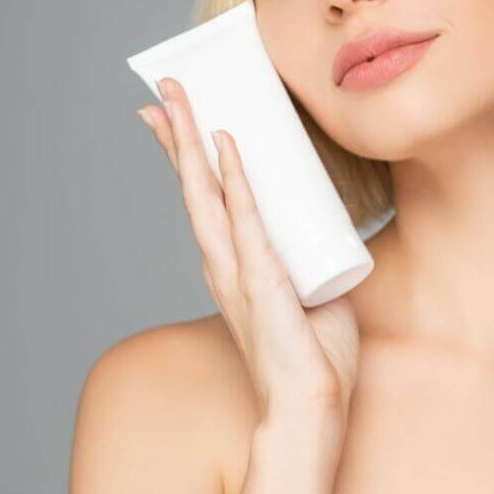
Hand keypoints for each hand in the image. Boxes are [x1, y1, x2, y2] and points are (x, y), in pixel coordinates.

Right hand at [139, 77, 360, 427]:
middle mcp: (225, 264)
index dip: (191, 156)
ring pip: (206, 194)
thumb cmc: (314, 359)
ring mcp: (238, 272)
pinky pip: (248, 220)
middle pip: (194, 186)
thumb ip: (315, 266)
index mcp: (234, 267)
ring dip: (193, 142)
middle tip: (163, 86)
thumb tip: (330, 242)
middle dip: (179, 133)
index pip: (207, 200)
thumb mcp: (315, 295)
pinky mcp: (262, 281)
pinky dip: (236, 182)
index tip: (176, 116)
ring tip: (178, 99)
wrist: (310, 407)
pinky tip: (227, 145)